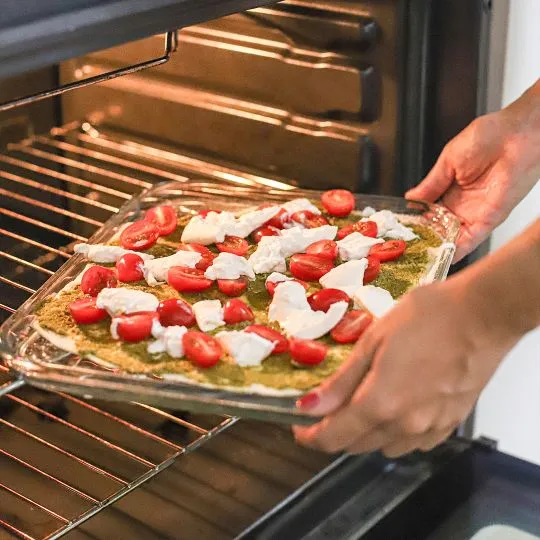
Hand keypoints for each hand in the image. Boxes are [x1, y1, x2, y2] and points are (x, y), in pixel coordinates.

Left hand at [293, 278, 519, 457]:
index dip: (311, 436)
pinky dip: (394, 433)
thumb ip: (342, 381)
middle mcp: (405, 425)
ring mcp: (431, 428)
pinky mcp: (450, 423)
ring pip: (385, 446)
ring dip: (364, 434)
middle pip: (357, 444)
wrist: (483, 315)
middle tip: (325, 409)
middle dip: (335, 432)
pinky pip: (413, 442)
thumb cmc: (426, 318)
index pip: (334, 437)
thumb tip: (309, 407)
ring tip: (360, 405)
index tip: (298, 427)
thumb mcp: (374, 341)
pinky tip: (395, 410)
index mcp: (380, 404)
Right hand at [407, 81, 539, 261]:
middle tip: (405, 249)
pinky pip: (471, 240)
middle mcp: (462, 205)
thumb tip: (409, 197)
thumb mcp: (448, 161)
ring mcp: (475, 213)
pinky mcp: (490, 219)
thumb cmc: (490, 136)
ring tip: (418, 258)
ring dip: (437, 247)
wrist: (518, 134)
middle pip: (438, 228)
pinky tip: (442, 258)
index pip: (428, 212)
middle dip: (423, 239)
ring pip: (452, 238)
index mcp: (450, 189)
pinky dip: (457, 250)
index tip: (400, 231)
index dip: (415, 221)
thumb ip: (430, 184)